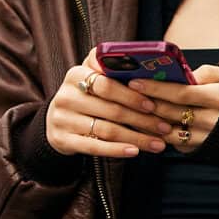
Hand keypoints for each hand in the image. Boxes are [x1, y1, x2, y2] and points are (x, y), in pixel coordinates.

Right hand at [41, 49, 170, 156]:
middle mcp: (67, 96)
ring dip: (136, 138)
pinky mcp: (63, 140)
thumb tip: (144, 67)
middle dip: (142, 120)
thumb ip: (111, 69)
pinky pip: (94, 147)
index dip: (131, 96)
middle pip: (111, 110)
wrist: (54, 120)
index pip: (107, 85)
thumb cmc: (85, 97)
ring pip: (107, 130)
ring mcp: (63, 119)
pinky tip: (135, 152)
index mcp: (76, 75)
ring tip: (158, 144)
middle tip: (164, 127)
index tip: (153, 105)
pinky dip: (117, 150)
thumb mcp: (91, 77)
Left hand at [130, 62, 218, 153]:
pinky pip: (175, 143)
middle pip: (171, 113)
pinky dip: (160, 135)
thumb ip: (206, 73)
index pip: (181, 93)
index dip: (156, 88)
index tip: (135, 81)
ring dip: (148, 123)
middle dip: (146, 103)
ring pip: (168, 132)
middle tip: (124, 95)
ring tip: (131, 110)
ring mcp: (206, 138)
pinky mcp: (201, 150)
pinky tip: (146, 125)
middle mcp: (211, 121)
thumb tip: (181, 74)